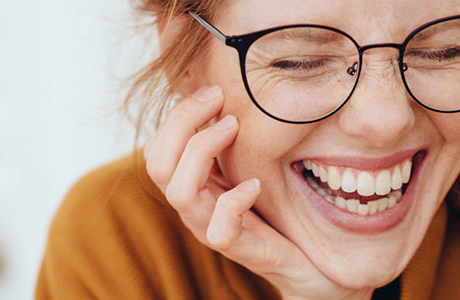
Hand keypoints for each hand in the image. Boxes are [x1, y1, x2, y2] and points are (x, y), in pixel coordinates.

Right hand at [143, 86, 372, 299]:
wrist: (302, 258)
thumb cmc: (272, 207)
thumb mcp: (244, 166)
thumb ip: (227, 140)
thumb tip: (223, 91)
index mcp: (189, 185)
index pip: (157, 149)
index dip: (177, 116)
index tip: (212, 91)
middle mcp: (193, 207)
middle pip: (158, 165)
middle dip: (183, 124)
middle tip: (219, 101)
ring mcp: (210, 228)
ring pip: (179, 193)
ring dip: (203, 151)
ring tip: (233, 128)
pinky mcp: (238, 247)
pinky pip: (220, 229)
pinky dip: (234, 201)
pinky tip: (255, 184)